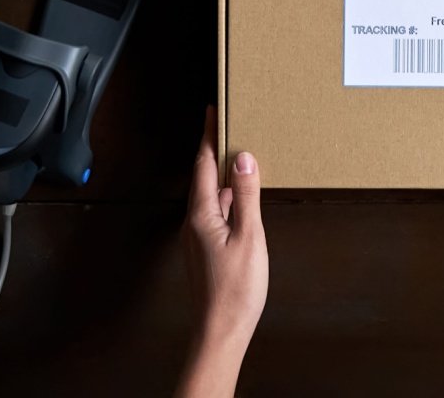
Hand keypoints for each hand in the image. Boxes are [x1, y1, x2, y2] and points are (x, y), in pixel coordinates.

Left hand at [178, 107, 267, 397]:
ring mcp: (198, 236)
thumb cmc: (235, 289)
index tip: (211, 113)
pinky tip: (241, 200)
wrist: (220, 330)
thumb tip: (244, 159)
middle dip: (215, 151)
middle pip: (204, 177)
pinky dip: (227, 197)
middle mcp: (194, 222)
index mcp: (201, 214)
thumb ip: (247, 196)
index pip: (204, 164)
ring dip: (222, 175)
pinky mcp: (205, 249)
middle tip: (227, 126)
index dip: (208, 137)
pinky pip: (215, 212)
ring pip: (210, 195)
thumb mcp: (249, 236)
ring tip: (238, 157)